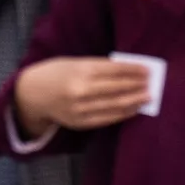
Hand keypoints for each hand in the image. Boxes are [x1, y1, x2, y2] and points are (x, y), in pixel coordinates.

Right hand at [13, 56, 154, 135]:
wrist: (31, 94)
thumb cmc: (56, 72)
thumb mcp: (75, 62)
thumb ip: (98, 66)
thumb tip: (127, 70)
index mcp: (81, 70)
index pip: (114, 70)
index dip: (133, 70)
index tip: (147, 70)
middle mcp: (81, 90)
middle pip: (117, 89)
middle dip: (137, 86)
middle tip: (152, 84)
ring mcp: (80, 109)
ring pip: (114, 105)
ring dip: (134, 101)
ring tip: (148, 97)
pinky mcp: (79, 122)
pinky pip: (105, 119)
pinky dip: (122, 114)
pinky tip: (133, 109)